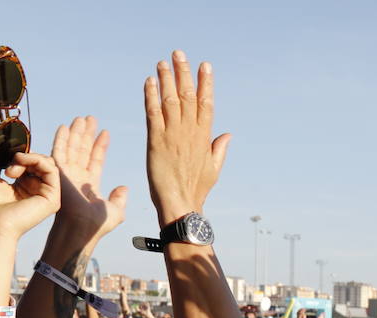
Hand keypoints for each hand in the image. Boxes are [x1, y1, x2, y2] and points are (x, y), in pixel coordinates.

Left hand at [0, 152, 60, 239]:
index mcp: (24, 188)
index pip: (31, 164)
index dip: (20, 156)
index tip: (3, 158)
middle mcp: (37, 191)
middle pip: (42, 162)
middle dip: (24, 157)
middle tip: (8, 165)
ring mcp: (46, 196)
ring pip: (49, 164)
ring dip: (29, 158)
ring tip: (11, 168)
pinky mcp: (52, 199)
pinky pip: (52, 170)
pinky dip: (37, 160)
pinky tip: (20, 162)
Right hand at [51, 116, 126, 244]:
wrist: (82, 228)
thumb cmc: (96, 225)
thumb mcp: (115, 211)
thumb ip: (120, 199)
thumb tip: (124, 188)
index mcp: (90, 184)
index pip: (95, 160)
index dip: (100, 146)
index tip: (105, 133)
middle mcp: (77, 177)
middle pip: (83, 150)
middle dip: (87, 134)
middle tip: (91, 118)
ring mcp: (68, 173)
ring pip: (72, 148)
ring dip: (77, 132)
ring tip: (83, 118)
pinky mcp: (58, 171)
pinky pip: (59, 151)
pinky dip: (62, 138)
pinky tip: (66, 126)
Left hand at [143, 50, 230, 224]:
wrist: (180, 205)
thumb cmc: (196, 190)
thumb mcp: (213, 169)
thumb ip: (219, 148)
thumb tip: (227, 134)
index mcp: (204, 137)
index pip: (206, 103)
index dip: (205, 83)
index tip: (205, 65)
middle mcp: (189, 132)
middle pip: (187, 95)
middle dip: (184, 73)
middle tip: (179, 54)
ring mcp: (173, 135)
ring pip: (170, 100)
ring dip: (166, 78)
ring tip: (163, 61)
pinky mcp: (156, 141)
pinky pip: (153, 113)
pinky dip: (151, 96)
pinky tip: (149, 81)